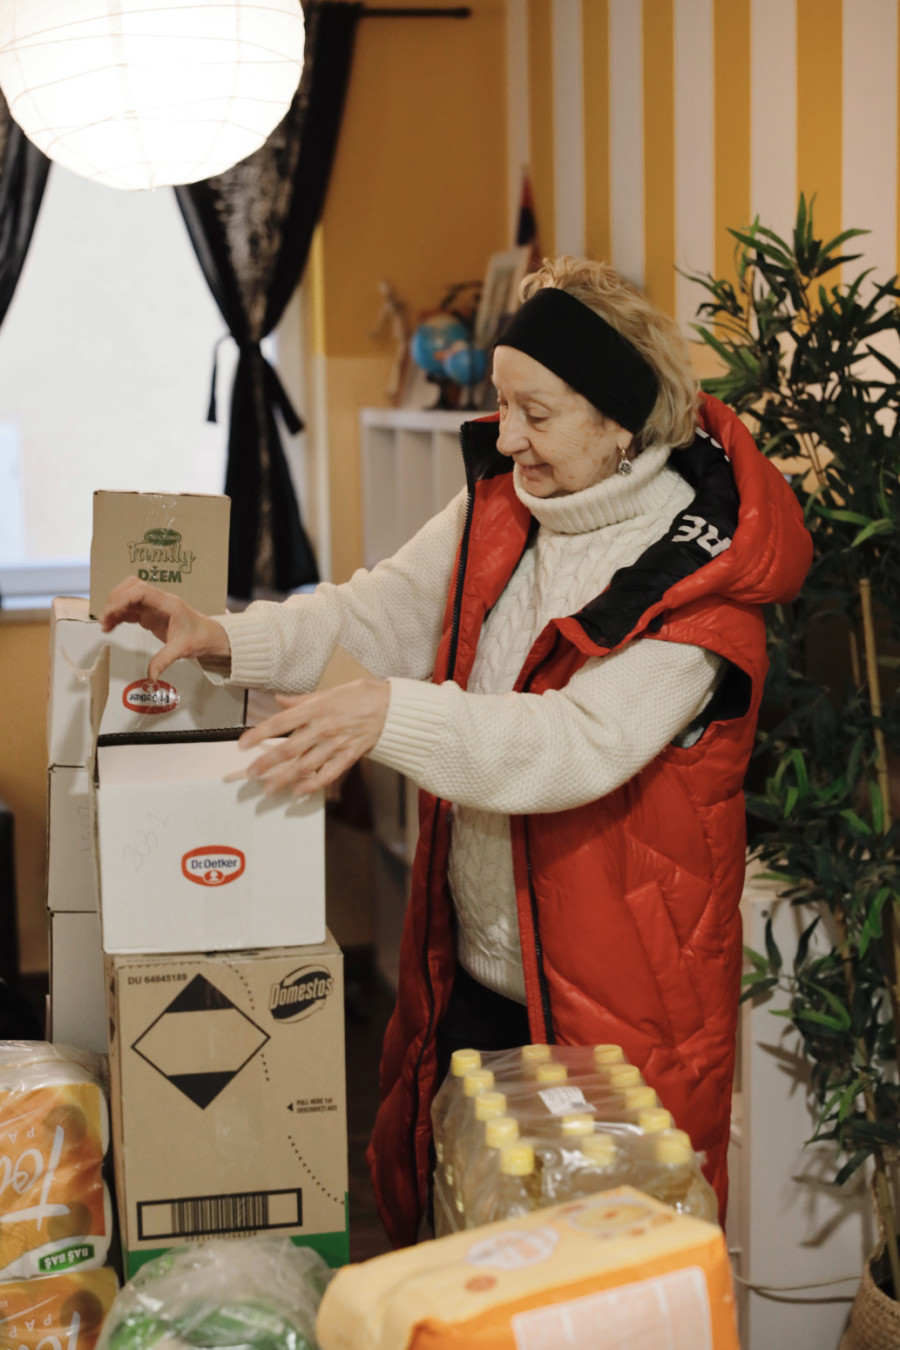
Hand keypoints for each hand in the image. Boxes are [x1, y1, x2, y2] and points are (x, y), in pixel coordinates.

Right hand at [99, 576, 230, 681]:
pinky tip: (110, 626)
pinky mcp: (149, 613)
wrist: (209, 635)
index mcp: (169, 604)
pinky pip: (129, 608)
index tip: (112, 612)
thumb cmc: (199, 637)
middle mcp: (159, 601)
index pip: (142, 590)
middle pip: (131, 587)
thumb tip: (151, 677)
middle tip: (105, 620)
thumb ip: (164, 661)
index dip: (123, 597)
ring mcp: (153, 606)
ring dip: (114, 607)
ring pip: (128, 596)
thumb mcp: (182, 650)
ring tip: (105, 625)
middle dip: (115, 600)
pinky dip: (118, 615)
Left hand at [233, 679, 390, 797]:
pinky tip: (299, 792)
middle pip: (288, 748)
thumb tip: (280, 701)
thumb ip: (302, 700)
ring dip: (284, 778)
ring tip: (268, 789)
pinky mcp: (348, 757)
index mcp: (315, 709)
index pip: (280, 723)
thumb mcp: (330, 691)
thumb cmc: (362, 696)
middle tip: (250, 773)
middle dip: (267, 762)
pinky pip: (328, 774)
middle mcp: (322, 728)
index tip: (243, 744)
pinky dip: (313, 785)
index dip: (259, 734)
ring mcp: (335, 744)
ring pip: (305, 765)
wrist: (393, 708)